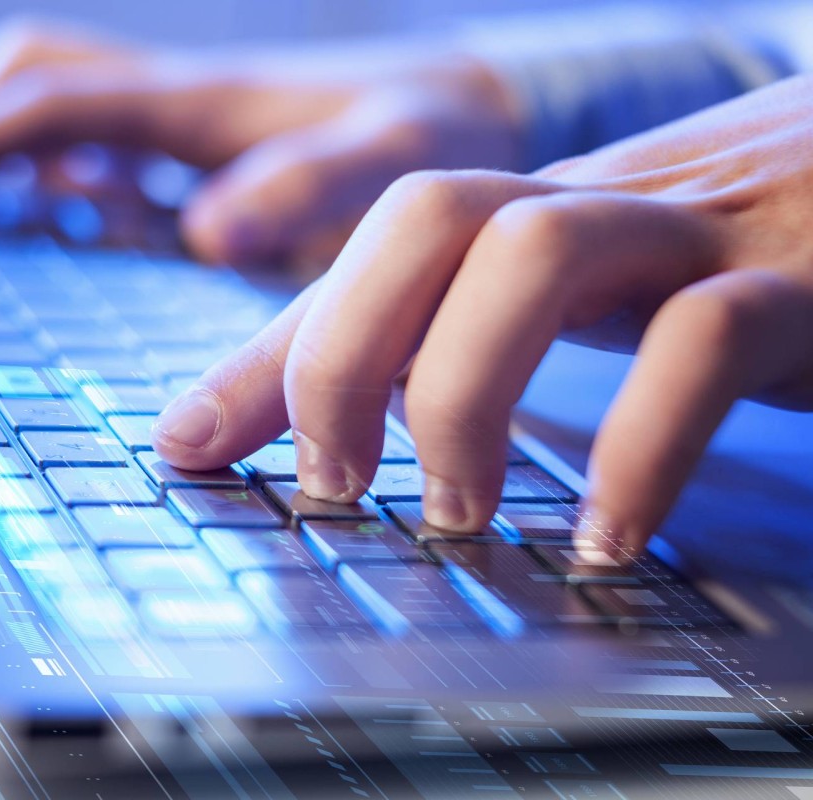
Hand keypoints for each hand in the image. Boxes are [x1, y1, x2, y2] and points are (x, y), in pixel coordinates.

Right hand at [0, 17, 521, 267]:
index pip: (53, 107)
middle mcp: (183, 102)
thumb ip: (307, 191)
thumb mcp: (392, 168)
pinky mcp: (209, 148)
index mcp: (202, 105)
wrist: (477, 110)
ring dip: (10, 147)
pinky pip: (110, 141)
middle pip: (36, 77)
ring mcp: (191, 121)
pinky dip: (66, 172)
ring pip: (66, 103)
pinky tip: (78, 220)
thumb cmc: (440, 142)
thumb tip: (205, 230)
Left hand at [151, 75, 812, 561]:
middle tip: (334, 483)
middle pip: (426, 216)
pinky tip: (610, 538)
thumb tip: (344, 435)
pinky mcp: (800, 282)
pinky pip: (703, 342)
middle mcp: (595, 203)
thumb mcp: (588, 292)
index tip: (187, 446)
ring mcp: (696, 230)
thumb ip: (470, 344)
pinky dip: (639, 448)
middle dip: (344, 353)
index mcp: (531, 213)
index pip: (365, 259)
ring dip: (464, 394)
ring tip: (456, 515)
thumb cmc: (734, 254)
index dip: (266, 350)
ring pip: (536, 255)